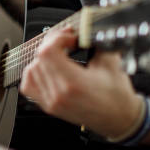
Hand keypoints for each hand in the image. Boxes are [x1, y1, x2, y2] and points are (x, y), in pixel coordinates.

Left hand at [20, 26, 142, 137]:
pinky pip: (28, 85)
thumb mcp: (111, 63)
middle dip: (52, 43)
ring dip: (42, 57)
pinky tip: (47, 68)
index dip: (57, 38)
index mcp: (73, 84)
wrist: (120, 120)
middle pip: (38, 58)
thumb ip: (96, 42)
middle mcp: (58, 94)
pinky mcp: (48, 106)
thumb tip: (85, 28)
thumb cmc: (118, 98)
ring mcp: (51, 102)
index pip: (47, 52)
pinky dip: (34, 73)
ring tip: (58, 54)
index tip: (70, 37)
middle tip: (66, 40)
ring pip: (31, 69)